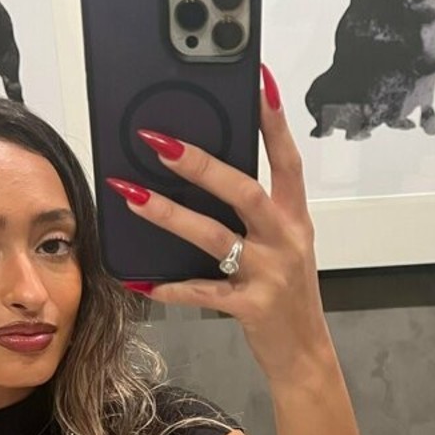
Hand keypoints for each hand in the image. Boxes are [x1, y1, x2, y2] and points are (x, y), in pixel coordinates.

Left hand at [105, 65, 331, 383]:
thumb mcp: (282, 247)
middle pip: (244, 191)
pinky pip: (201, 292)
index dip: (274, 120)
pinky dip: (168, 286)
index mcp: (294, 218)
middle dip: (200, 164)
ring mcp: (269, 274)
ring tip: (130, 193)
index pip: (288, 159)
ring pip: (214, 237)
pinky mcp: (250, 307)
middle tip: (157, 141)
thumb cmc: (285, 295)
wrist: (304, 355)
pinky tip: (138, 278)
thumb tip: (204, 174)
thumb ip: (254, 215)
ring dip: (168, 213)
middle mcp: (286, 240)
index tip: (258, 80)